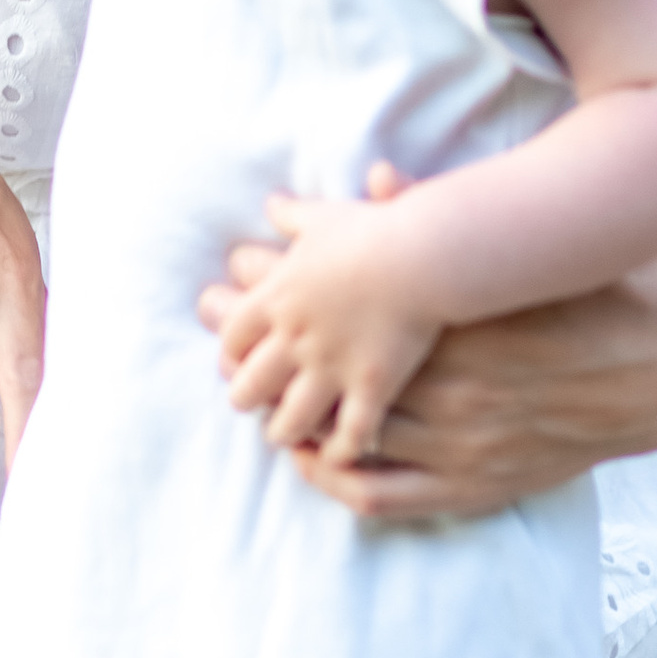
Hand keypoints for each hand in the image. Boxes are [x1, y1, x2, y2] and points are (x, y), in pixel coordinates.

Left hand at [205, 186, 656, 519]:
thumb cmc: (590, 272)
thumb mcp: (516, 233)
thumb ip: (440, 213)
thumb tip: (372, 178)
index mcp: (460, 329)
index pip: (343, 316)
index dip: (281, 292)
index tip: (235, 270)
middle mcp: (457, 396)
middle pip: (330, 374)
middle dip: (266, 344)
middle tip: (209, 317)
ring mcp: (469, 448)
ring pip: (352, 439)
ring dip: (289, 412)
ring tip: (242, 386)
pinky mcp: (483, 482)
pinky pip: (394, 496)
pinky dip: (341, 481)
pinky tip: (306, 461)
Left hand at [206, 167, 445, 462]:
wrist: (425, 253)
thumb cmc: (378, 229)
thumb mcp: (327, 216)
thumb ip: (296, 215)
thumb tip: (274, 202)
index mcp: (280, 298)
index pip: (234, 335)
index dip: (232, 349)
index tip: (235, 356)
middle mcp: (296, 338)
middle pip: (250, 383)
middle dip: (246, 397)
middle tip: (248, 404)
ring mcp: (331, 368)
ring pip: (290, 418)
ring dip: (284, 430)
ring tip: (285, 437)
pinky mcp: (372, 388)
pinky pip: (348, 434)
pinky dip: (340, 449)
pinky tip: (340, 454)